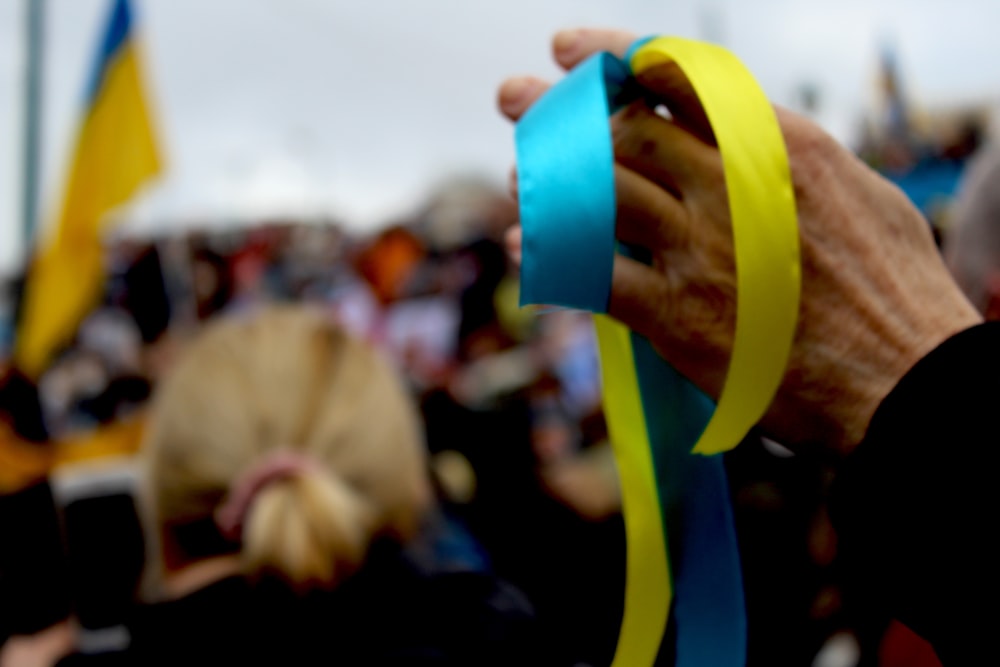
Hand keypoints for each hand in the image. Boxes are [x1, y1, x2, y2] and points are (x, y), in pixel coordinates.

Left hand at [499, 29, 980, 454]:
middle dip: (559, 111)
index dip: (613, 57)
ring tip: (517, 174)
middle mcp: (731, 185)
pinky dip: (548, 257)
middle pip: (623, 133)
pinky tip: (521, 247)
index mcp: (779, 147)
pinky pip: (590, 274)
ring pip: (598, 194)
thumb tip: (755, 144)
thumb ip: (796, 164)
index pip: (678, 79)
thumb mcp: (860, 197)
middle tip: (515, 101)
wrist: (903, 383)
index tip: (569, 49)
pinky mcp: (676, 314)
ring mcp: (700, 248)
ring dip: (547, 182)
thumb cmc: (895, 294)